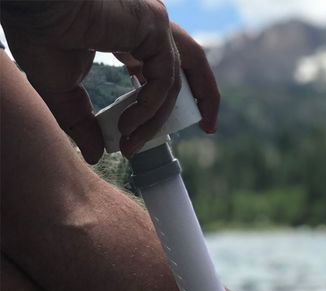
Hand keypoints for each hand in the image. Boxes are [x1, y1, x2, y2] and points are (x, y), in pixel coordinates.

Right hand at [1, 1, 218, 162]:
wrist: (30, 6)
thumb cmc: (40, 33)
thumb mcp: (62, 88)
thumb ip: (82, 121)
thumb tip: (95, 155)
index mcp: (131, 35)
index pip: (163, 65)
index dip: (169, 94)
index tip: (177, 121)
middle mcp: (149, 27)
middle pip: (191, 63)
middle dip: (205, 96)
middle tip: (209, 127)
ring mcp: (154, 24)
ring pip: (173, 81)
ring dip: (156, 119)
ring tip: (133, 144)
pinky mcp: (154, 26)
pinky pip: (163, 79)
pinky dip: (149, 107)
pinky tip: (128, 125)